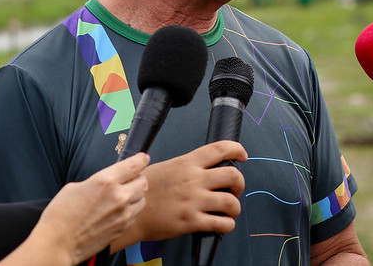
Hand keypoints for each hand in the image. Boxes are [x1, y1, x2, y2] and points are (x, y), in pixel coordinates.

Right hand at [0, 152, 149, 265]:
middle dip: (138, 178)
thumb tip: (106, 182)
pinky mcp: (122, 229)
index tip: (142, 158)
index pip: (134, 165)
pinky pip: (135, 214)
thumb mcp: (75, 187)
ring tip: (124, 196)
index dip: (140, 159)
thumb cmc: (60, 217)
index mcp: (105, 182)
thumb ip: (97, 181)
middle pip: (143, 182)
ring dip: (136, 195)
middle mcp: (118, 197)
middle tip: (130, 178)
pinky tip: (119, 210)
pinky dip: (131, 210)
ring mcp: (122, 215)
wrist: (57, 244)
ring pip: (142, 199)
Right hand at [119, 140, 246, 246]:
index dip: (237, 149)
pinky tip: (222, 223)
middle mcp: (193, 180)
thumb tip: (200, 164)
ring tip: (229, 209)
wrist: (130, 212)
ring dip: (235, 207)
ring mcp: (194, 201)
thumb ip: (185, 165)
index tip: (242, 154)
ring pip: (232, 202)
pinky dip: (228, 225)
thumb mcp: (164, 167)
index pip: (219, 148)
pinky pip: (222, 223)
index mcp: (187, 163)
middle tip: (235, 188)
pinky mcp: (191, 222)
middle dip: (240, 183)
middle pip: (233, 175)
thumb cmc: (144, 190)